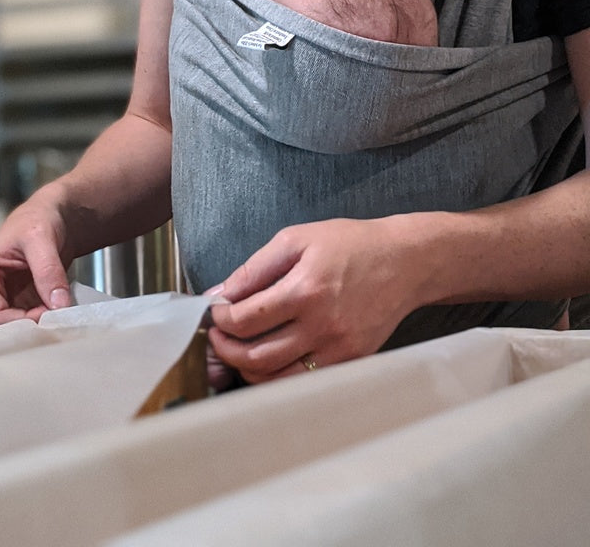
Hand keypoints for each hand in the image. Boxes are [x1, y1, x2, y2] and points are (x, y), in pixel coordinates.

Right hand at [0, 185, 74, 327]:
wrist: (55, 216)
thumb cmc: (38, 219)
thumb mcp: (41, 238)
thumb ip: (48, 270)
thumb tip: (58, 304)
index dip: (20, 322)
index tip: (49, 317)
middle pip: (0, 328)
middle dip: (29, 328)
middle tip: (58, 321)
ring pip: (15, 330)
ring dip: (38, 328)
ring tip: (62, 319)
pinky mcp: (17, 306)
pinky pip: (28, 325)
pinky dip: (44, 324)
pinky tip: (61, 317)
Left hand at [208, 217, 421, 382]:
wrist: (405, 262)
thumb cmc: (350, 244)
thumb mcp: (296, 239)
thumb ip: (254, 268)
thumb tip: (220, 293)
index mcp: (305, 289)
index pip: (246, 319)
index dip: (221, 319)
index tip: (215, 312)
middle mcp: (322, 325)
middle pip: (256, 357)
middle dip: (226, 349)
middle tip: (217, 336)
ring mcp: (338, 349)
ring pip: (276, 379)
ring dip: (246, 368)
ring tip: (238, 349)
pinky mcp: (350, 362)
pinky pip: (303, 381)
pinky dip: (277, 376)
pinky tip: (268, 358)